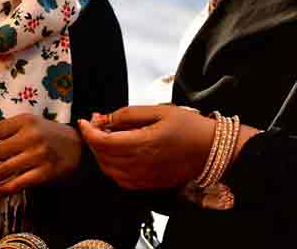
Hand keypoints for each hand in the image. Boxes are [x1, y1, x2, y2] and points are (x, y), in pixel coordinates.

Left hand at [0, 113, 83, 195]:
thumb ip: (3, 128)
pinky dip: (4, 189)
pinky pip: (19, 182)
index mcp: (24, 121)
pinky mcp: (46, 172)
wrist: (81, 147)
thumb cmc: (49, 134)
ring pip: (4, 170)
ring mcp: (39, 154)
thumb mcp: (28, 124)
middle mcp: (31, 136)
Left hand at [76, 105, 215, 190]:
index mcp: (143, 143)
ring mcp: (144, 178)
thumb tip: (103, 118)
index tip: (84, 120)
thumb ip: (129, 114)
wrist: (211, 150)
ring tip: (105, 138)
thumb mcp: (159, 111)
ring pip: (109, 170)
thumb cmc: (188, 126)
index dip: (88, 131)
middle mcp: (141, 164)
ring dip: (100, 155)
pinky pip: (121, 180)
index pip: (103, 142)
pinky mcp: (149, 185)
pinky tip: (115, 155)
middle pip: (102, 156)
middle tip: (95, 124)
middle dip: (93, 140)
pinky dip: (111, 168)